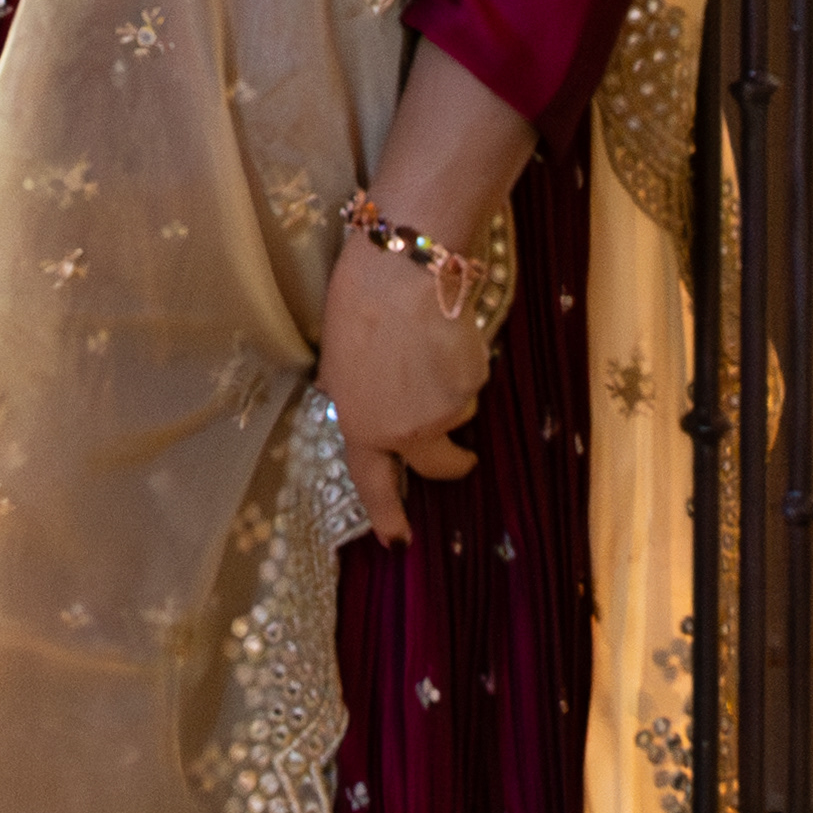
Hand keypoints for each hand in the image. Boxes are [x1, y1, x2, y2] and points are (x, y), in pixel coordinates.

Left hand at [317, 226, 493, 544]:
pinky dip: (461, 364)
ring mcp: (448, 409)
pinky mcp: (475, 383)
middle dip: (451, 462)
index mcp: (363, 425)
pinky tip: (444, 332)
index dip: (387, 515)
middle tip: (460, 458)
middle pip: (438, 462)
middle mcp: (408, 429)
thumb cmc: (356, 307)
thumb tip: (350, 399)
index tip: (399, 541)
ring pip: (457, 410)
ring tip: (425, 344)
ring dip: (446, 389)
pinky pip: (472, 380)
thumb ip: (348, 392)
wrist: (402, 271)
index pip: (374, 484)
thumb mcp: (336, 358)